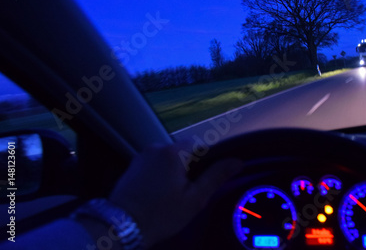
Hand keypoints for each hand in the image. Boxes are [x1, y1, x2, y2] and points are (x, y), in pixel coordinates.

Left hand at [109, 141, 241, 247]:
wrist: (122, 226)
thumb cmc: (161, 214)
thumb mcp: (194, 199)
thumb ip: (216, 176)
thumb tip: (237, 162)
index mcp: (174, 152)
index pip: (199, 144)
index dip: (206, 161)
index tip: (202, 180)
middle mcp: (156, 148)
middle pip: (183, 151)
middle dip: (189, 168)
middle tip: (187, 192)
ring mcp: (142, 156)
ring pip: (168, 158)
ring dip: (174, 171)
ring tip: (171, 195)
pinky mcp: (132, 166)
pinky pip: (154, 164)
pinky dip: (160, 174)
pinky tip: (158, 193)